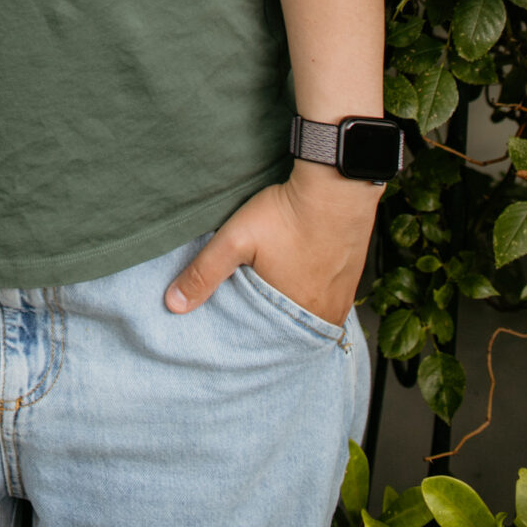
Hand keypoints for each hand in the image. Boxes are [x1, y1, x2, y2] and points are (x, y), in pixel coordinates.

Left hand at [165, 164, 379, 326]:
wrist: (336, 187)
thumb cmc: (288, 215)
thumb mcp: (236, 240)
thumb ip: (204, 272)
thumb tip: (174, 304)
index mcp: (298, 318)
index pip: (266, 339)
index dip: (247, 330)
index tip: (233, 319)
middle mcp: (326, 315)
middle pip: (289, 326)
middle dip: (269, 317)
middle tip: (252, 300)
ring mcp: (343, 297)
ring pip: (310, 311)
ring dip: (292, 304)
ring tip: (274, 287)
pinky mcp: (352, 277)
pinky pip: (328, 295)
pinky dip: (311, 290)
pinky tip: (300, 274)